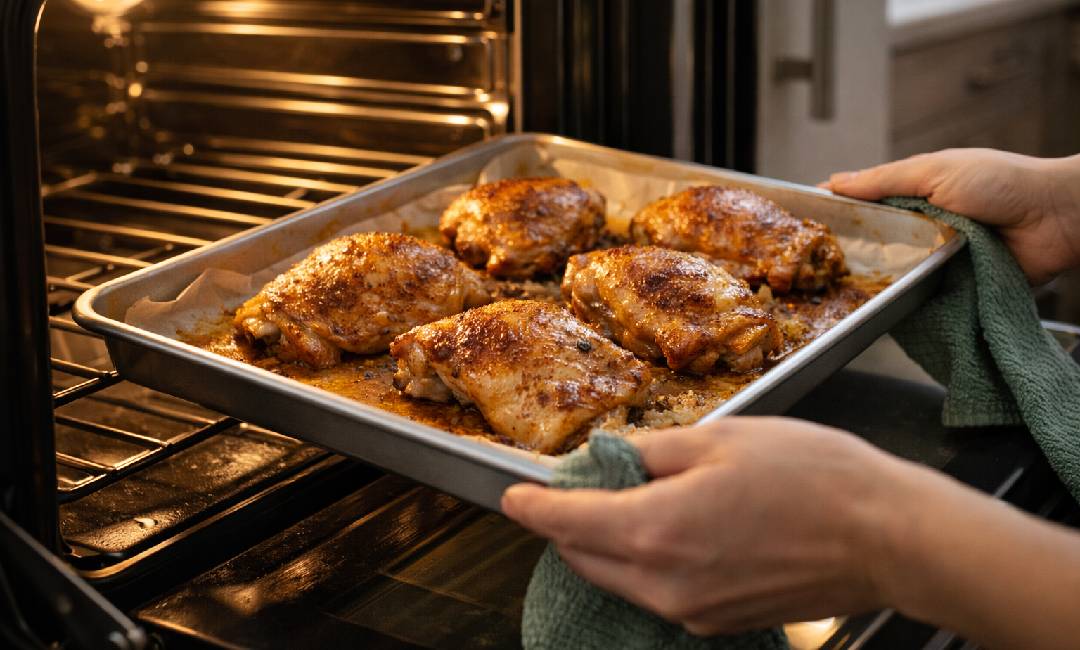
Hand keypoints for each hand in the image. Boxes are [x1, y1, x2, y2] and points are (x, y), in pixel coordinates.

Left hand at [501, 418, 916, 634]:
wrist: (885, 538)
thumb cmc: (812, 477)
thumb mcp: (720, 440)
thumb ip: (652, 452)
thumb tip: (613, 459)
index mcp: (655, 530)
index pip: (566, 523)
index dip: (532, 507)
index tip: (513, 495)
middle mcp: (664, 583)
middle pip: (584, 558)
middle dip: (566, 526)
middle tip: (574, 488)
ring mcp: (691, 611)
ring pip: (617, 580)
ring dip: (603, 547)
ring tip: (620, 504)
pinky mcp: (717, 623)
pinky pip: (655, 596)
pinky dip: (641, 566)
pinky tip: (664, 533)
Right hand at [821, 148, 1079, 284]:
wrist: (1056, 218)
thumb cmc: (1002, 182)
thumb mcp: (936, 170)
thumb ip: (884, 179)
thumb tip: (835, 182)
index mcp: (914, 195)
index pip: (864, 205)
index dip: (835, 214)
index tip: (804, 226)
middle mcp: (921, 228)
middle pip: (873, 244)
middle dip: (849, 254)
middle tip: (815, 269)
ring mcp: (935, 259)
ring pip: (893, 273)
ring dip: (876, 280)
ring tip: (839, 291)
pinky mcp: (952, 287)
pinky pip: (919, 297)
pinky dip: (905, 300)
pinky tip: (880, 306)